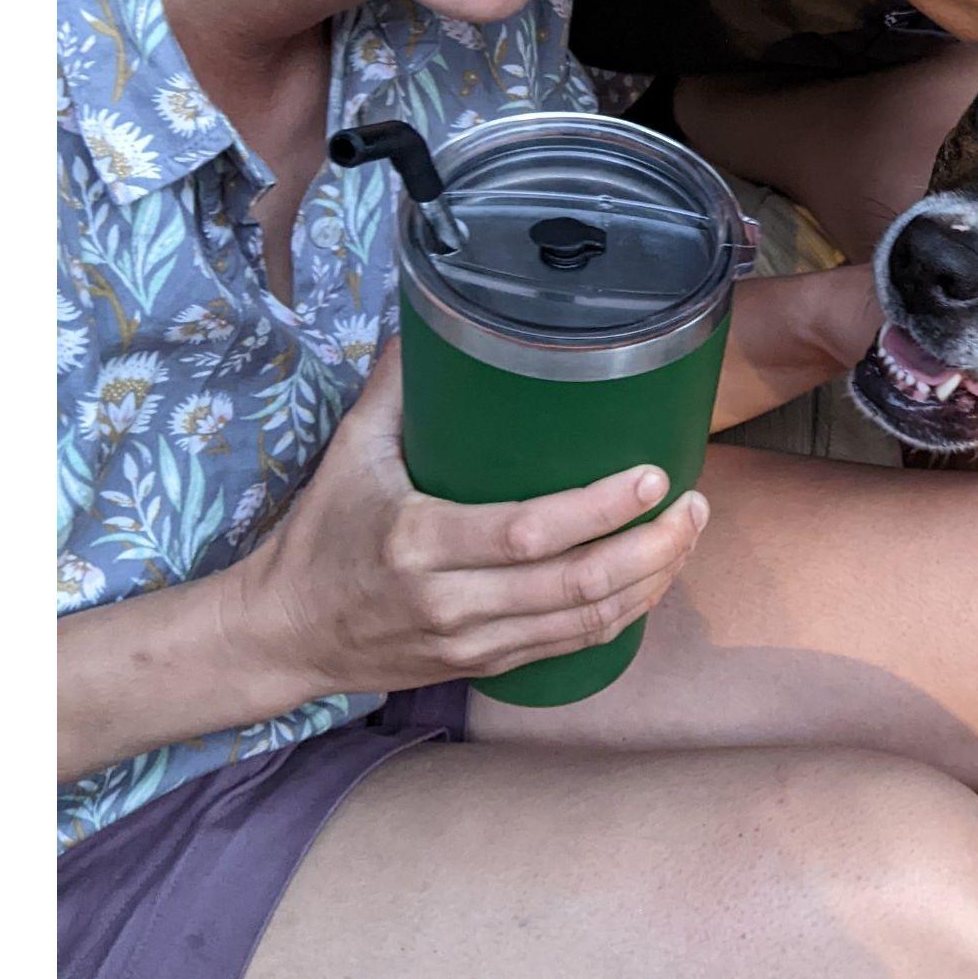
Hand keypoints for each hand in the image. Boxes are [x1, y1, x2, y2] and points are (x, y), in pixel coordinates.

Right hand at [229, 339, 709, 694]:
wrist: (283, 633)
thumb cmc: (320, 534)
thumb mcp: (350, 451)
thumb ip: (399, 385)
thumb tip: (443, 311)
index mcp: (418, 541)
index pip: (528, 531)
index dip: (600, 509)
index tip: (653, 476)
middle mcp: (449, 601)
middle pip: (575, 585)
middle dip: (651, 548)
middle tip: (694, 504)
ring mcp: (470, 642)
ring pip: (585, 624)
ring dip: (651, 582)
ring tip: (688, 535)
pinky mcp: (482, 667)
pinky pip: (570, 648)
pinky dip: (622, 616)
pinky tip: (653, 581)